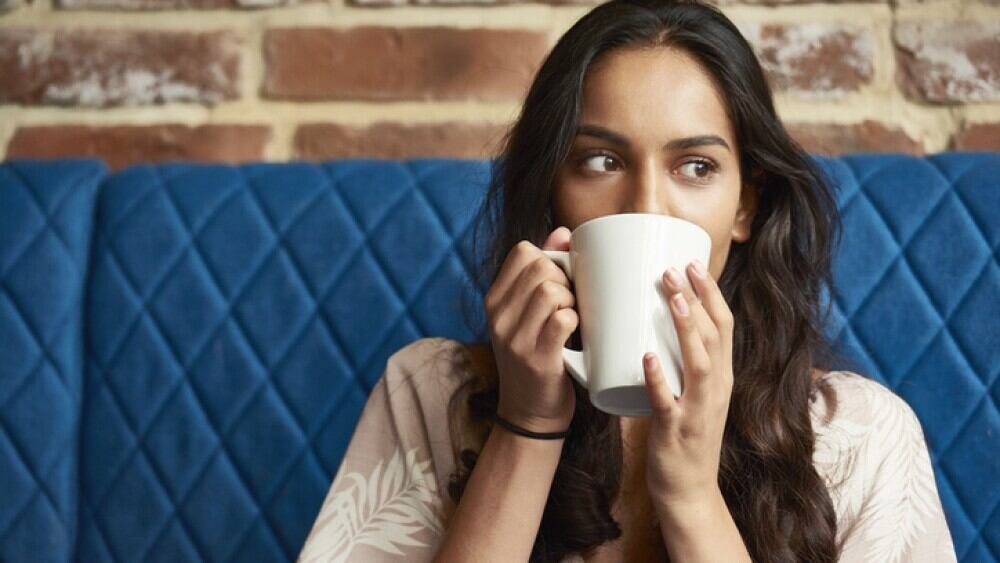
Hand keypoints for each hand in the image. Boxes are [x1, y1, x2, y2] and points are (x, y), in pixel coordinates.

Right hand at [485, 227, 578, 433]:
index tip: (559, 280)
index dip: (550, 258)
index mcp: (495, 300)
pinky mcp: (536, 359)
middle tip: (571, 302)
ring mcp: (514, 338)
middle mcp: (498, 316)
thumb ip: (543, 272)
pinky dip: (575, 320)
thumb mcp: (528, 314)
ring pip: (552, 291)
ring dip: (573, 300)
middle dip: (566, 279)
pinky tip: (575, 333)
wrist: (530, 415)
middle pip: (541, 268)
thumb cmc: (538, 356)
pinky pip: (562, 319)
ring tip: (573, 318)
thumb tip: (564, 231)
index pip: (523, 251)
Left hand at [642, 259, 733, 507]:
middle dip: (697, 299)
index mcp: (721, 377)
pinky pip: (667, 401)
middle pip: (715, 336)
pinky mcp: (676, 431)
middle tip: (674, 268)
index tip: (692, 263)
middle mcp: (717, 390)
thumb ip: (682, 364)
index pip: (724, 327)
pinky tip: (646, 358)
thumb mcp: (694, 395)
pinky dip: (658, 378)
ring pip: (699, 362)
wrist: (689, 492)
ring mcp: (699, 410)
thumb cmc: (685, 438)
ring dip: (686, 328)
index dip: (711, 293)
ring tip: (669, 298)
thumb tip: (654, 326)